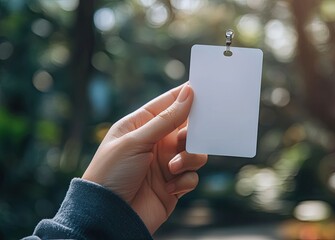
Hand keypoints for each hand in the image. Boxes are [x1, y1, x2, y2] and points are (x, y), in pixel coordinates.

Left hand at [82, 84, 206, 233]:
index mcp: (140, 126)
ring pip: (194, 152)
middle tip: (185, 138)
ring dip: (188, 158)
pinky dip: (184, 180)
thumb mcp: (136, 141)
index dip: (184, 96)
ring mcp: (165, 163)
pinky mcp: (174, 184)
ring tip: (172, 168)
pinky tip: (169, 188)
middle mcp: (155, 142)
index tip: (204, 89)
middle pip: (186, 128)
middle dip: (191, 133)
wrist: (109, 217)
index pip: (167, 104)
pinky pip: (192, 176)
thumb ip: (166, 119)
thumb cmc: (112, 174)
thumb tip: (188, 94)